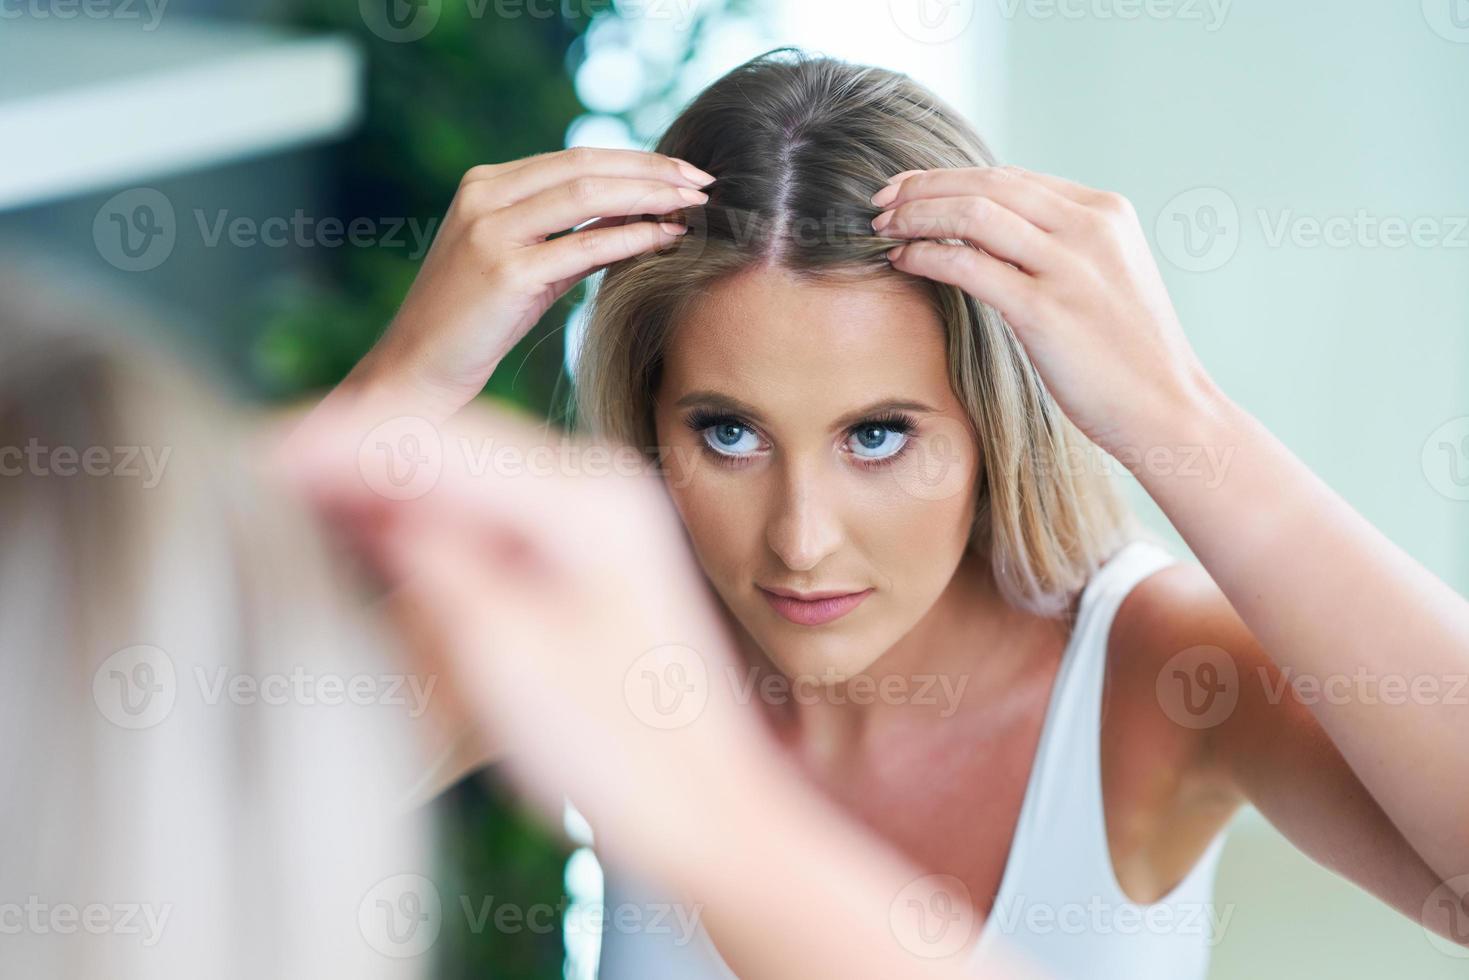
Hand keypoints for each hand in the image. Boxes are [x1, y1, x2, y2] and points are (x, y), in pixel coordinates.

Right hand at [274, 401, 782, 878]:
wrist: (702, 810)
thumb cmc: (620, 752)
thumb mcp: (504, 657)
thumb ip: (432, 561)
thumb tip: (365, 497)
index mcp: (587, 500)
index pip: (438, 443)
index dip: (340, 445)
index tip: (254, 454)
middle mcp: (593, 489)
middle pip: (447, 446)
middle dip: (351, 456)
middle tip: (253, 471)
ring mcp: (589, 520)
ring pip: (457, 476)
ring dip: (378, 485)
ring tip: (289, 494)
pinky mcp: (576, 557)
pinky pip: (479, 516)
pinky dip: (415, 520)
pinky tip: (362, 530)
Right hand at [348, 148, 714, 419]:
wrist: (417, 371)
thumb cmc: (474, 325)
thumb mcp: (524, 267)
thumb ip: (568, 237)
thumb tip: (634, 218)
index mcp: (484, 185)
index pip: (574, 158)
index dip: (635, 161)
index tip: (683, 173)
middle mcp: (484, 197)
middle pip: (585, 167)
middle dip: (652, 171)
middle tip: (703, 182)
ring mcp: (491, 232)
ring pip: (586, 196)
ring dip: (649, 197)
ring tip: (695, 204)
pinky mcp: (504, 273)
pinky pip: (583, 247)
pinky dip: (631, 238)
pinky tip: (667, 239)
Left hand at [871, 165, 1222, 455]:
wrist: (1168, 408)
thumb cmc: (1127, 354)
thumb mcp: (1102, 278)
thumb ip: (1056, 247)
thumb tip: (988, 233)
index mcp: (1104, 212)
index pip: (1011, 177)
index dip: (950, 178)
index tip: (908, 189)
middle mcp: (1089, 228)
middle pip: (987, 184)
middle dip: (924, 188)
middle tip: (880, 202)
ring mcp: (1069, 267)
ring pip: (973, 214)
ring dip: (917, 215)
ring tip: (883, 227)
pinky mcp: (1046, 309)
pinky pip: (971, 266)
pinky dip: (928, 256)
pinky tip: (904, 260)